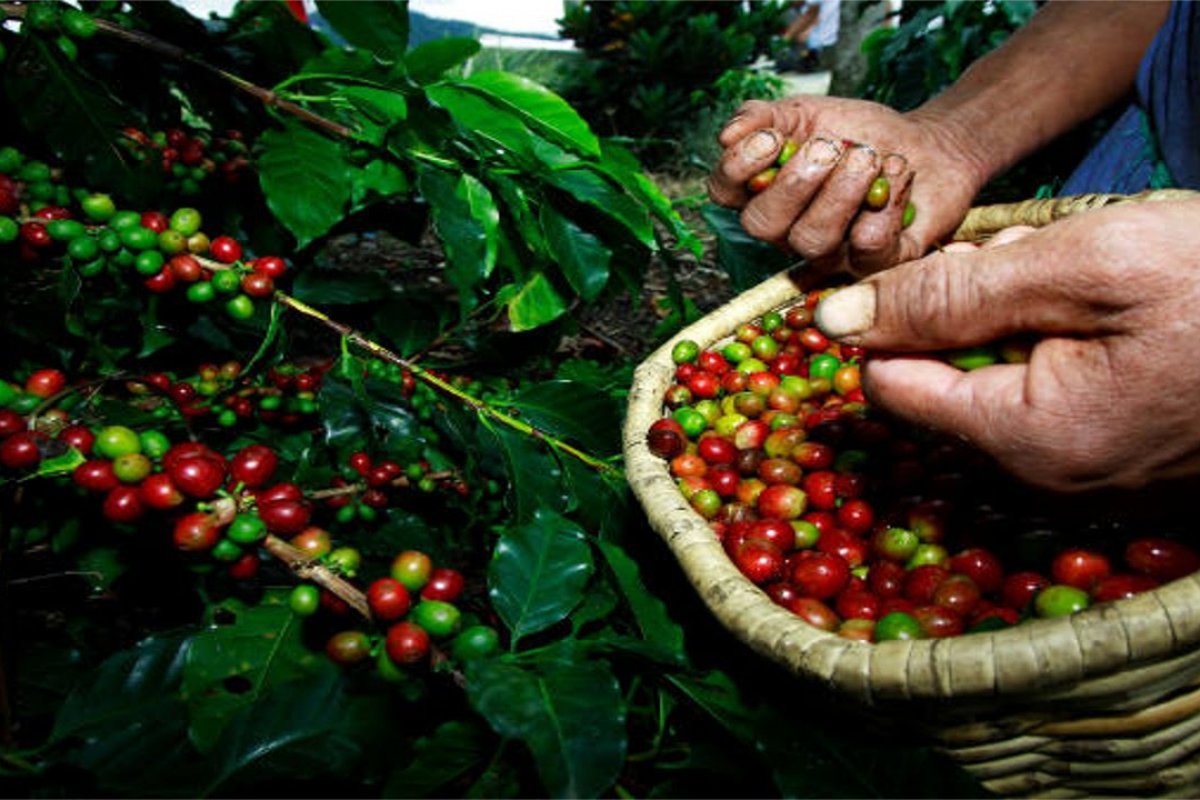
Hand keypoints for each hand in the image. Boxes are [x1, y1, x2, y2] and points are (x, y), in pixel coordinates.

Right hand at [707, 97, 986, 279]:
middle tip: (831, 146)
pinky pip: (867, 247)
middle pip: (763, 224)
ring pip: (813, 240)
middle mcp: (787, 229)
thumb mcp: (806, 112)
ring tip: (869, 157)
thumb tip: (727, 136)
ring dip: (842, 191)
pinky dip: (885, 204)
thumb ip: (763, 117)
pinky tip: (898, 173)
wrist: (927, 143)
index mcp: (762, 192)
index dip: (739, 167)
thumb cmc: (860, 133)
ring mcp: (829, 252)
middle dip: (796, 181)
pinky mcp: (874, 263)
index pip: (724, 191)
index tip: (772, 138)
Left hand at [813, 200, 1199, 490]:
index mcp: (1026, 436)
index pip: (893, 387)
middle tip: (1044, 266)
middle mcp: (1049, 475)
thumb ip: (948, 296)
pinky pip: (1055, 399)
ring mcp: (1093, 476)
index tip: (940, 273)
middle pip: (949, 384)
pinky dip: (1066, 348)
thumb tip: (834, 319)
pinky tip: (1119, 316)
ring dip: (1024, 323)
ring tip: (1096, 285)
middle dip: (974, 316)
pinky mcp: (1127, 459)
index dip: (895, 322)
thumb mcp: (1080, 264)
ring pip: (1003, 384)